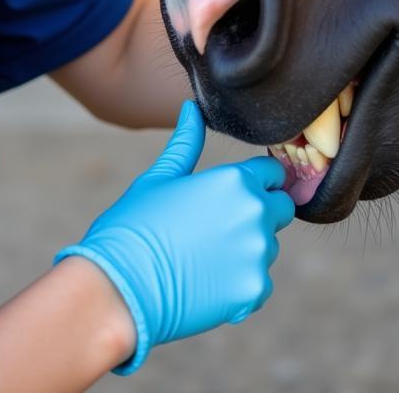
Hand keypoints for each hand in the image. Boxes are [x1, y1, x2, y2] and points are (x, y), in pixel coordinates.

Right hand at [54, 101, 294, 373]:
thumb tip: (191, 108)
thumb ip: (186, 143)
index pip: (273, 173)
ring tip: (203, 256)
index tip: (232, 194)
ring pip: (268, 246)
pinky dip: (239, 284)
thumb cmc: (132, 227)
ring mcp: (257, 254)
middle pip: (280, 208)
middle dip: (259, 213)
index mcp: (234, 180)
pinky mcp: (254, 290)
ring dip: (247, 249)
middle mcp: (255, 213)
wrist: (118, 288)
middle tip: (217, 226)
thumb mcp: (159, 178)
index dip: (256, 180)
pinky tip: (205, 283)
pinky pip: (258, 282)